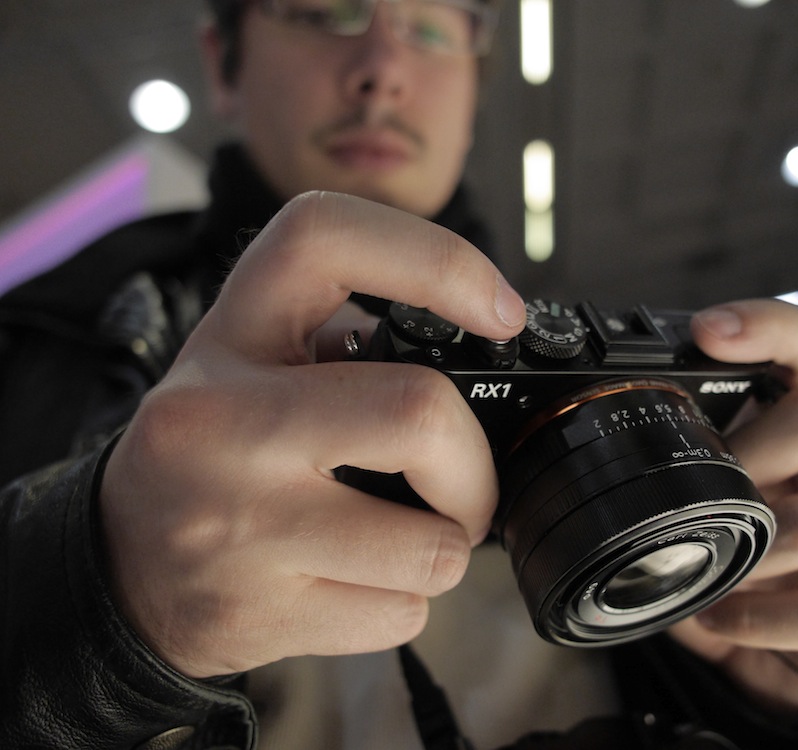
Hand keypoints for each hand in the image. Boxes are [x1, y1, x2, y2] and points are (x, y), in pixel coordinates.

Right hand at [99, 192, 525, 677]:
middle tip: (464, 483)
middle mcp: (221, 419)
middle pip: (420, 412)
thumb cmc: (213, 452)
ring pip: (432, 546)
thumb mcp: (250, 364)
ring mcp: (235, 524)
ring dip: (447, 547)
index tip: (502, 314)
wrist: (122, 566)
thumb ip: (342, 338)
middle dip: (476, 466)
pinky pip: (401, 614)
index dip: (439, 261)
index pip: (325, 239)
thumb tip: (474, 345)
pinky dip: (404, 602)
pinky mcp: (253, 610)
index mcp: (231, 334)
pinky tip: (352, 582)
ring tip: (398, 538)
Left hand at [669, 300, 797, 712]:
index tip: (709, 332)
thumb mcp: (692, 518)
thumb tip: (558, 461)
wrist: (784, 665)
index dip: (768, 327)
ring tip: (709, 578)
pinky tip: (729, 621)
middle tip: (704, 498)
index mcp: (796, 436)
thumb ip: (656, 483)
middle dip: (750, 456)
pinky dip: (766, 620)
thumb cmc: (739, 575)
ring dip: (750, 556)